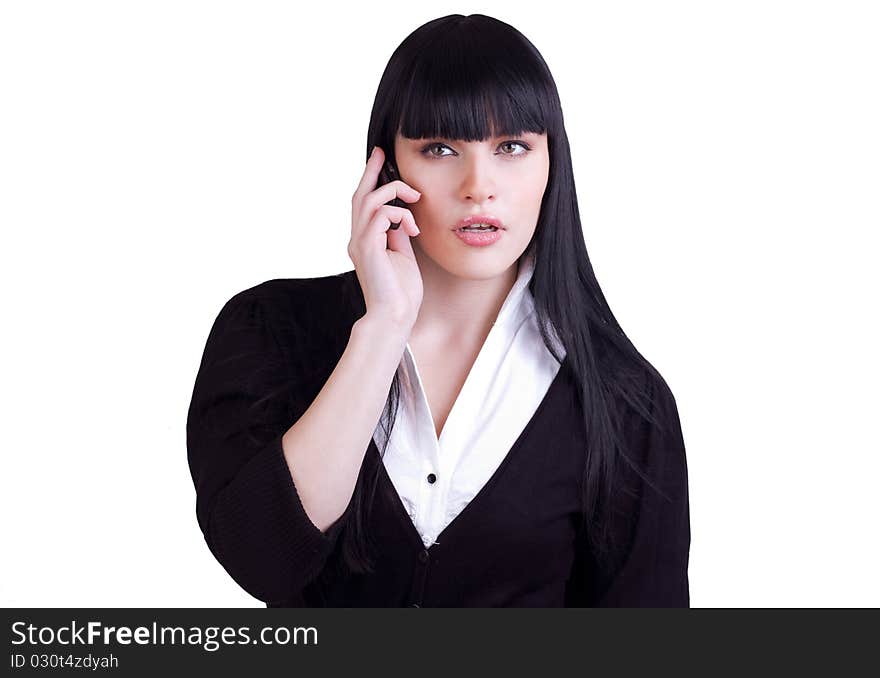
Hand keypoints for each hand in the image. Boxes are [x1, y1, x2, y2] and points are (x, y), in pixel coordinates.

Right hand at [348, 146, 423, 331]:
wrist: (394, 316)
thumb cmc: (401, 293)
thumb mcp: (403, 255)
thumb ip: (398, 234)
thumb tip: (403, 217)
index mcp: (365, 241)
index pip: (364, 204)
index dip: (370, 180)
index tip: (379, 159)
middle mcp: (357, 239)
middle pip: (359, 195)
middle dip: (371, 171)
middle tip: (381, 151)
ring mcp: (360, 243)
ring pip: (369, 200)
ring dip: (395, 193)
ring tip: (415, 199)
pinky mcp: (368, 248)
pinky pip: (380, 214)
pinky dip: (400, 214)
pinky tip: (412, 228)